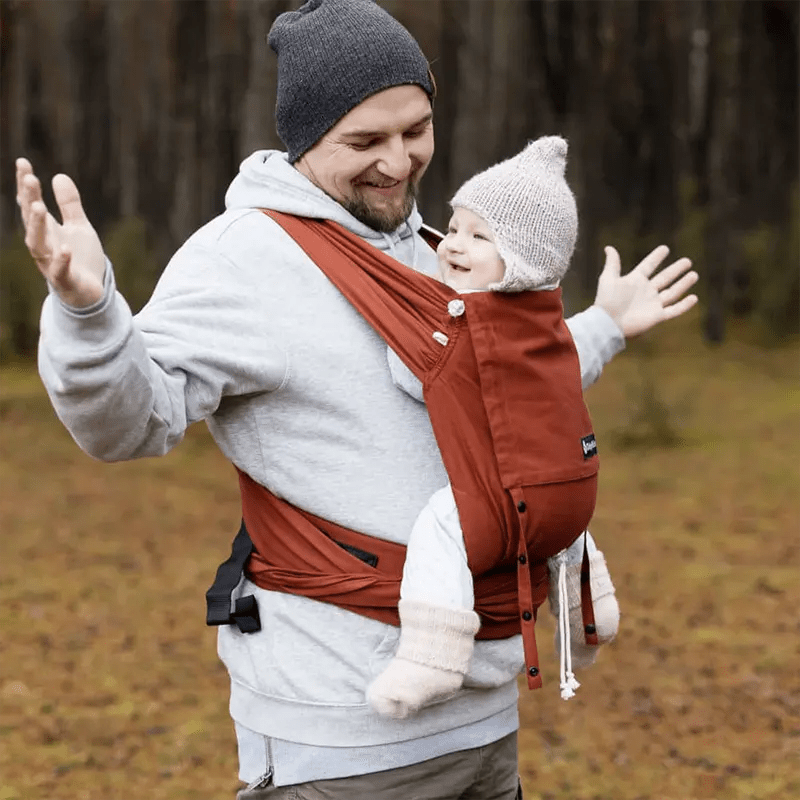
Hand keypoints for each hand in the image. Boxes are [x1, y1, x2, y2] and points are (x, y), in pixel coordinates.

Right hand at [16, 158, 105, 307]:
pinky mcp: (65, 281)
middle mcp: (44, 245)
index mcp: (46, 230)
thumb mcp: (79, 227)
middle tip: (30, 178)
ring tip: (40, 207)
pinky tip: (65, 248)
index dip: (26, 185)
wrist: (91, 293)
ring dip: (37, 227)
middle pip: (32, 221)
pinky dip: (61, 260)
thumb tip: (59, 176)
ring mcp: (51, 264)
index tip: (23, 163)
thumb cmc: (81, 258)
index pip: (31, 204)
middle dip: (29, 200)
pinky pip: (60, 271)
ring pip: (38, 245)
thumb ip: (69, 204)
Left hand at [594, 245, 698, 337]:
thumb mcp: (608, 279)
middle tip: (687, 261)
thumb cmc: (606, 301)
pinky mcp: (657, 317)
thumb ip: (612, 263)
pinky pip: (674, 310)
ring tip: (694, 275)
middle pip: (664, 278)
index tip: (664, 249)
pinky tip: (694, 298)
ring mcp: (652, 304)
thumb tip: (608, 247)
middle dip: (676, 270)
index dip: (656, 258)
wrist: (608, 323)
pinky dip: (684, 305)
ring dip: (683, 284)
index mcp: (635, 281)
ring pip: (672, 292)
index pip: (648, 266)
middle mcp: (645, 291)